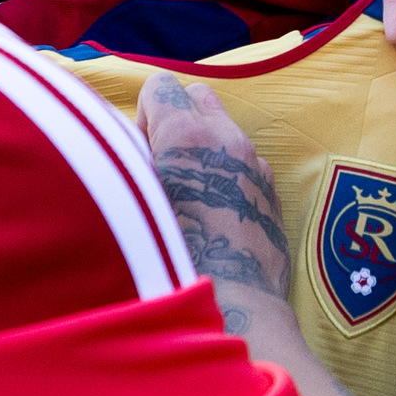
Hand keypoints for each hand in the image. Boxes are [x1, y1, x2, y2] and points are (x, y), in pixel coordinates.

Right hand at [140, 72, 290, 299]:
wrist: (233, 308)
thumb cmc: (170, 259)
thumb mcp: (131, 202)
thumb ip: (127, 163)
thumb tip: (125, 146)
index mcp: (186, 135)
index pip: (160, 86)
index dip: (143, 114)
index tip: (139, 151)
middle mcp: (227, 139)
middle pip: (197, 96)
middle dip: (176, 119)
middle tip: (161, 165)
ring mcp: (254, 163)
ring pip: (224, 130)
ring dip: (203, 146)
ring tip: (185, 193)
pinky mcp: (271, 190)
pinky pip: (244, 162)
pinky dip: (226, 172)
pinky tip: (212, 213)